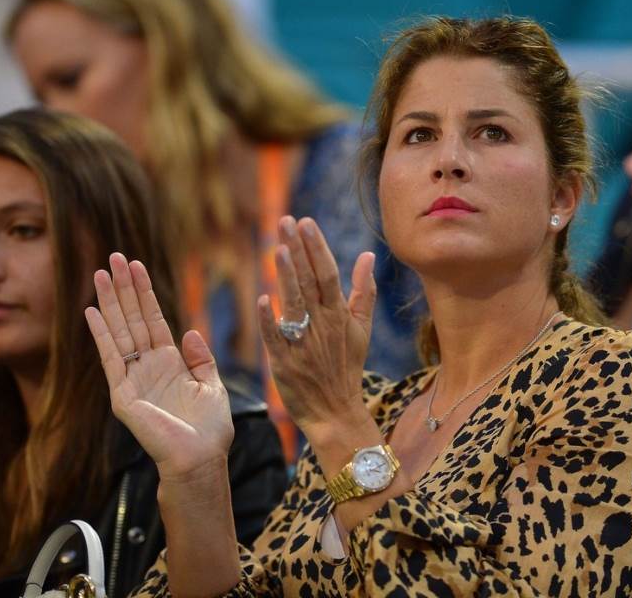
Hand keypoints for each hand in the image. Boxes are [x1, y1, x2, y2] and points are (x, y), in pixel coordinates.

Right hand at [85, 253, 233, 484]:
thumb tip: (188, 333)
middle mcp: (147, 367)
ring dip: (109, 302)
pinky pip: (110, 358)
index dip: (144, 293)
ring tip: (100, 273)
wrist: (200, 459)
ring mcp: (132, 379)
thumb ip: (201, 359)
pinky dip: (101, 334)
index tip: (135, 265)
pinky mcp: (123, 394)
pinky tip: (92, 311)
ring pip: (120, 331)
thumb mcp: (212, 387)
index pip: (153, 319)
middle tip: (113, 257)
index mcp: (170, 364)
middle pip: (132, 319)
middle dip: (123, 288)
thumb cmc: (210, 430)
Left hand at [256, 216, 377, 442]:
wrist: (336, 411)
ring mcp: (304, 344)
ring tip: (278, 248)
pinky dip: (270, 320)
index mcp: (339, 315)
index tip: (306, 222)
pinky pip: (276, 339)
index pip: (328, 274)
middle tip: (286, 220)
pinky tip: (263, 299)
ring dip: (287, 277)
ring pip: (294, 305)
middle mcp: (322, 325)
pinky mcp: (285, 363)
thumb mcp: (361, 328)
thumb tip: (368, 255)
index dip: (317, 247)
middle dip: (299, 250)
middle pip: (310, 282)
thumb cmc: (347, 367)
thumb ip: (364, 290)